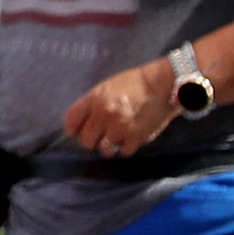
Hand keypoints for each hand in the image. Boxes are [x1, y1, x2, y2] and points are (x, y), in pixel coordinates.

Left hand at [59, 60, 180, 160]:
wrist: (162, 85)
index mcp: (94, 99)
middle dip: (91, 139)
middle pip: (86, 140)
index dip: (73, 128)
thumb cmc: (134, 83)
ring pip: (104, 149)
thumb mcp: (106, 87)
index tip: (77, 131)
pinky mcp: (137, 137)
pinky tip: (128, 139)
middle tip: (98, 136)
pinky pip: (124, 151)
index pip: (71, 121)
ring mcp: (120, 127)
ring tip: (114, 138)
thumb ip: (93, 103)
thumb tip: (84, 121)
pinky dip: (125, 147)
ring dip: (108, 146)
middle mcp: (104, 115)